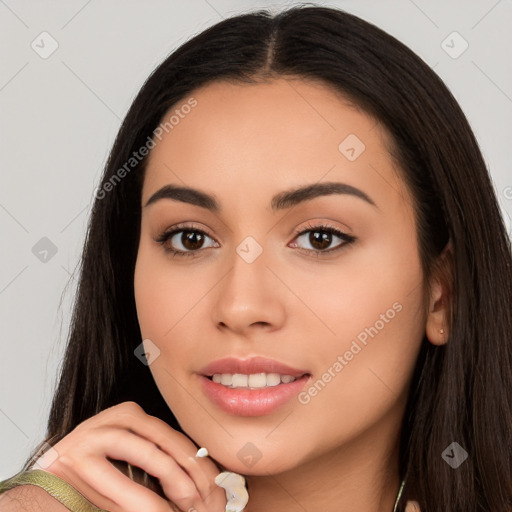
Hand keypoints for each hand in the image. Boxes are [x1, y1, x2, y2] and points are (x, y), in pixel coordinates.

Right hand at [34, 401, 226, 511]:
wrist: (50, 485)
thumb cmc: (98, 477)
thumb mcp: (134, 462)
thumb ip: (161, 463)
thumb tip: (205, 483)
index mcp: (133, 414)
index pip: (175, 436)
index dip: (199, 463)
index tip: (216, 486)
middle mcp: (118, 416)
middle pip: (168, 442)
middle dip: (193, 473)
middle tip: (207, 500)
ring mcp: (98, 432)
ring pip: (151, 454)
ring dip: (176, 483)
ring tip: (190, 505)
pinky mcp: (80, 455)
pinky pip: (123, 482)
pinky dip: (146, 502)